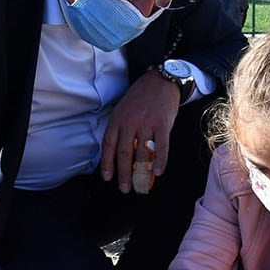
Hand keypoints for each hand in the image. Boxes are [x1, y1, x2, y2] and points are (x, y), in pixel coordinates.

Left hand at [100, 70, 181, 192]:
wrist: (160, 81)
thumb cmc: (140, 98)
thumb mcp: (122, 109)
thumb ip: (119, 129)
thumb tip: (117, 154)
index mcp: (117, 119)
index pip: (108, 145)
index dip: (107, 163)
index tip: (107, 178)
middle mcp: (129, 122)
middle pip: (124, 153)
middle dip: (123, 174)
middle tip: (124, 188)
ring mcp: (146, 123)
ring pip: (142, 153)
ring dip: (141, 172)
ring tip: (140, 184)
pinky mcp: (162, 124)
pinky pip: (161, 147)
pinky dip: (160, 161)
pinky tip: (158, 172)